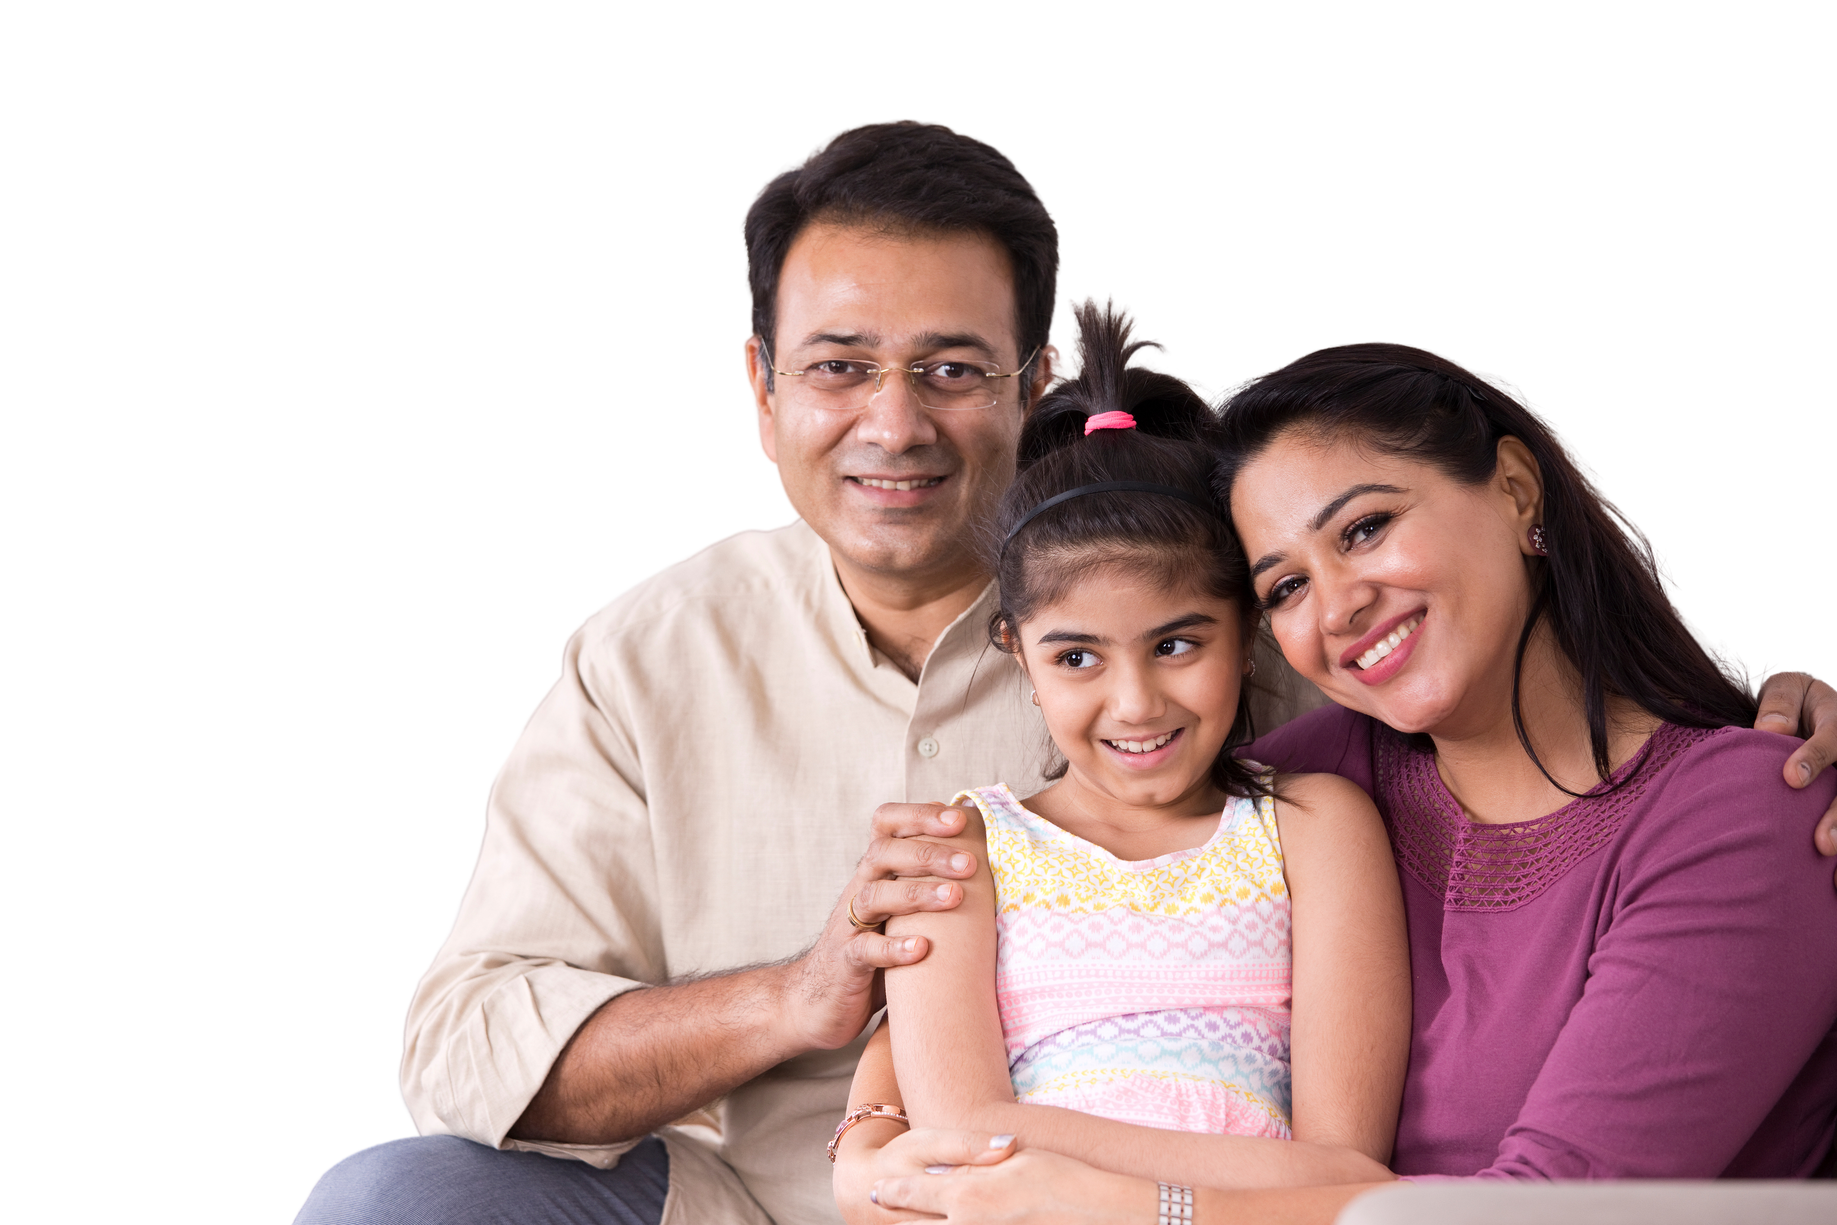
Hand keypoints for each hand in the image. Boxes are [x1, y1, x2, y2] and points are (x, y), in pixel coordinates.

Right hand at [779, 804, 978, 1050]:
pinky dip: (893, 949)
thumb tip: (988, 861)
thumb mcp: (901, 912)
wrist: (819, 1001)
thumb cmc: (876, 951)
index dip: (919, 815)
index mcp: (875, 872)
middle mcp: (859, 890)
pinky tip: (922, 949)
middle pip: (885, 853)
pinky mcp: (845, 962)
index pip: (887, 824)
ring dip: (917, 893)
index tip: (960, 820)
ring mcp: (849, 926)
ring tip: (955, 898)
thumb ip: (928, 884)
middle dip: (929, 853)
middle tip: (970, 864)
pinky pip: (865, 949)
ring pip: (875, 896)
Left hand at [866, 1129, 1146, 1223]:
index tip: (878, 1191)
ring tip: (909, 1222)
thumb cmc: (1061, 1179)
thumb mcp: (1012, 1162)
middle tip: (880, 1207)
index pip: (913, 1194)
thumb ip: (972, 1168)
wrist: (1100, 1213)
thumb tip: (944, 1173)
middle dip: (897, 1218)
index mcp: (967, 1195)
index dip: (893, 1192)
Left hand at [1752, 665, 1836, 886]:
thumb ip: (1780, 706)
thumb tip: (1770, 730)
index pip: (1834, 736)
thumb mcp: (1787, 687)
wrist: (1808, 703)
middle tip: (1821, 844)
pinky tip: (1833, 884)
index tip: (1790, 779)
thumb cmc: (1792, 700)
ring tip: (1834, 875)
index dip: (1815, 756)